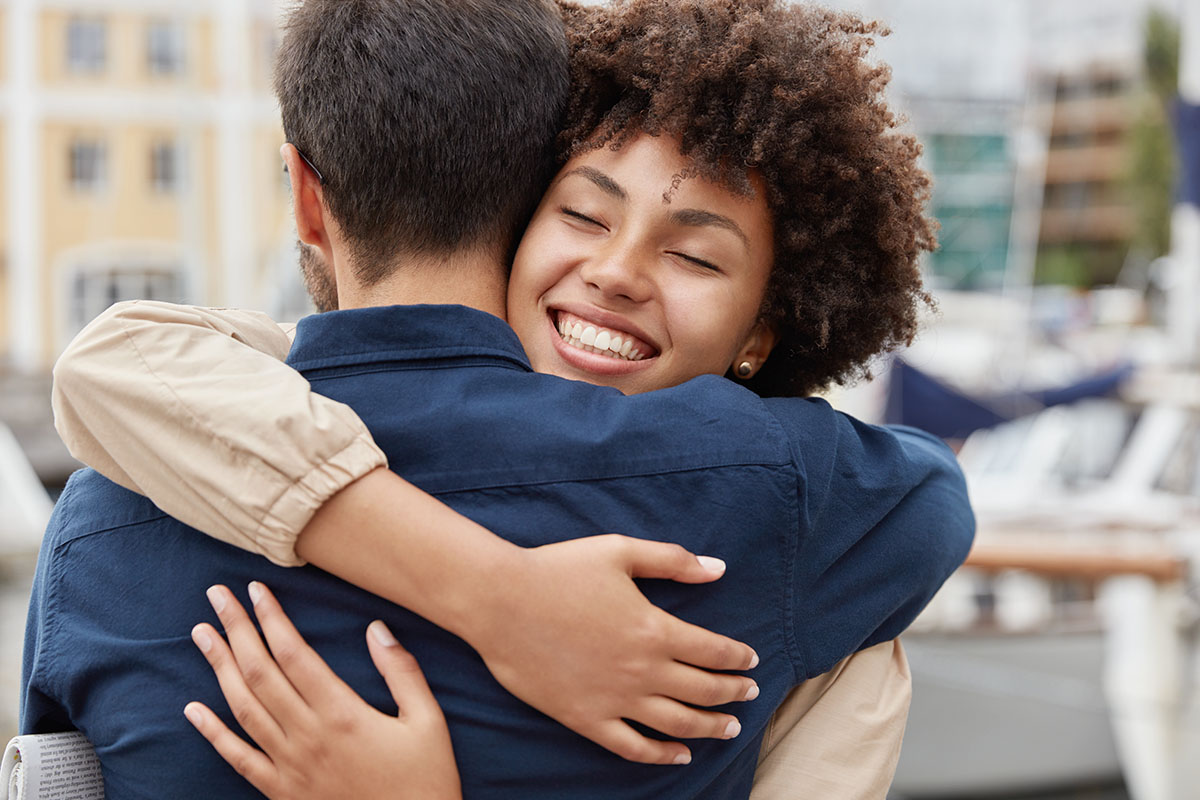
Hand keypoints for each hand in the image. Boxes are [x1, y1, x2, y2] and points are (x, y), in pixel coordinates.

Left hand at [185, 582, 461, 799]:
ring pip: (243, 709)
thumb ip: (403, 673)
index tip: (256, 590)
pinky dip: (212, 733)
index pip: (295, 655)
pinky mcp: (282, 792)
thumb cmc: (426, 781)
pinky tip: (193, 710)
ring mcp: (290, 767)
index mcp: (343, 714)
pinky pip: (239, 759)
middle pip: (261, 673)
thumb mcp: (429, 722)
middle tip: (217, 596)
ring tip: (202, 635)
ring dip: (220, 668)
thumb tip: (377, 629)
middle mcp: (308, 737)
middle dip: (237, 630)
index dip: (273, 619)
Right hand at [463, 534, 760, 764]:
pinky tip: (680, 754)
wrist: (500, 601)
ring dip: (709, 727)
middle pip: (703, 690)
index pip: (713, 651)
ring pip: (677, 724)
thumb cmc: (558, 570)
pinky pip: (633, 746)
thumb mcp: (620, 552)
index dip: (738, 658)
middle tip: (750, 694)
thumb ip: (672, 560)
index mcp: (654, 628)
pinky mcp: (586, 718)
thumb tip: (718, 569)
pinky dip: (661, 754)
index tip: (751, 661)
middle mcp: (642, 670)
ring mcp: (615, 699)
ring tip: (729, 728)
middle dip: (733, 693)